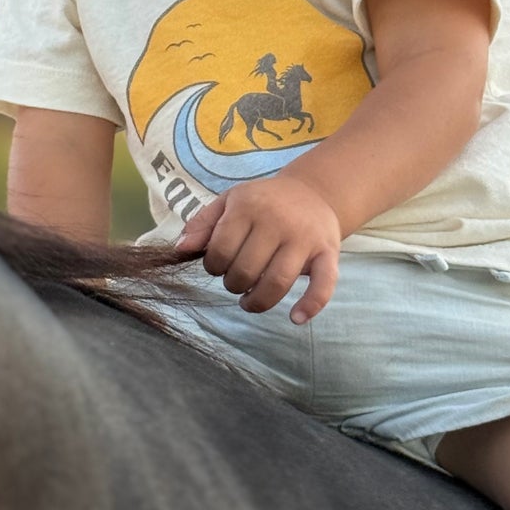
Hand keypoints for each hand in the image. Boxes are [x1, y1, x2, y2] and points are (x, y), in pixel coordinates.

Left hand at [172, 172, 341, 322]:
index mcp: (249, 207)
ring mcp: (305, 238)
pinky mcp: (328, 253)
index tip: (218, 266)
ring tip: (249, 301)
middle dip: (234, 284)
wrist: (313, 192)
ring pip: (277, 282)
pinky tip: (296, 318)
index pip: (221, 250)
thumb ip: (202, 224)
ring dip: (258, 302)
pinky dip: (311, 305)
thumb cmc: (263, 201)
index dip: (213, 267)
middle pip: (246, 270)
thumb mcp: (229, 202)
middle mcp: (278, 221)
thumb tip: (180, 250)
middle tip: (236, 281)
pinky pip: (324, 284)